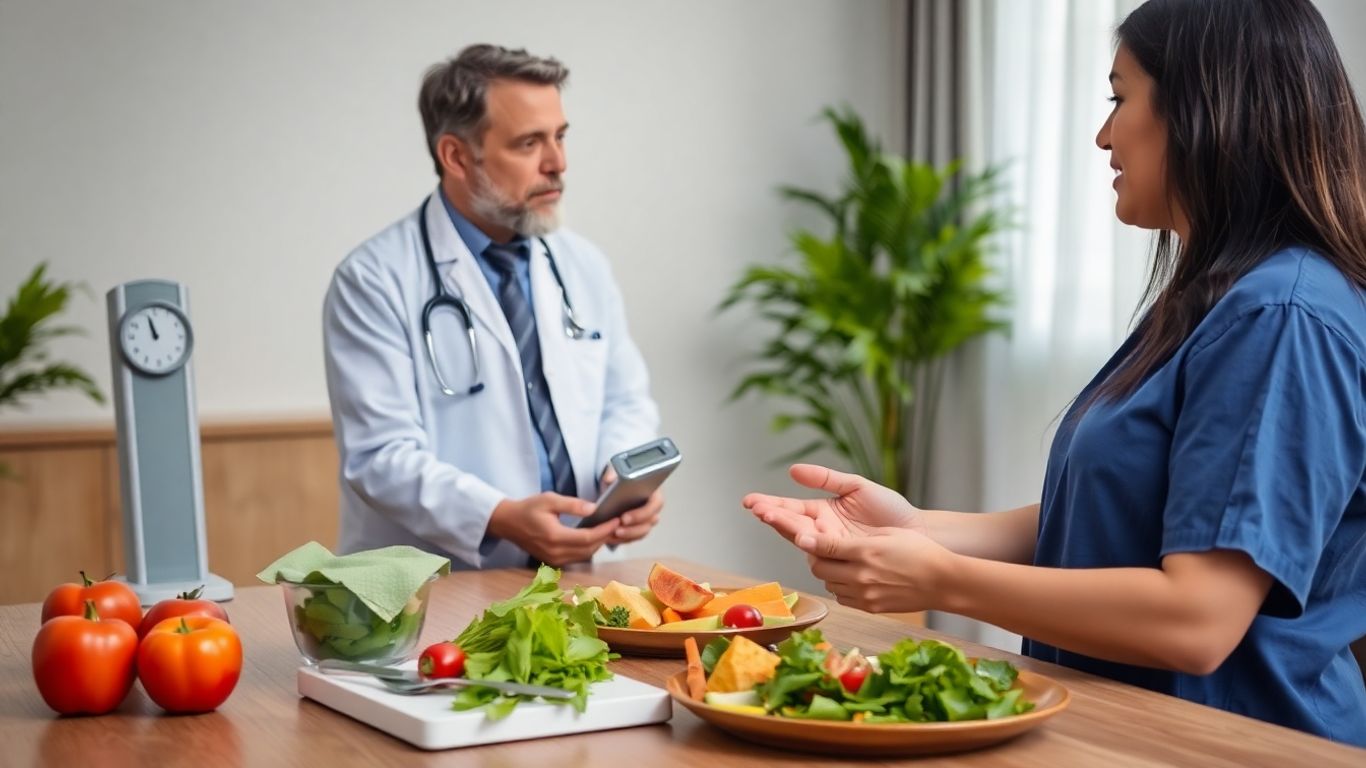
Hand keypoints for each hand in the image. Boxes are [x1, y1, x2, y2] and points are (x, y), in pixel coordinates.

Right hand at [487, 492, 618, 565]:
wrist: (508, 523)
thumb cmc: (528, 509)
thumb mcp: (549, 500)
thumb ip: (572, 505)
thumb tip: (594, 509)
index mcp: (555, 537)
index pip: (588, 538)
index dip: (605, 530)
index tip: (616, 520)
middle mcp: (555, 552)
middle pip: (589, 549)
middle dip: (605, 537)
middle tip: (618, 524)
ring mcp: (554, 559)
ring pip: (585, 555)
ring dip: (598, 544)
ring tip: (609, 530)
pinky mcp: (554, 561)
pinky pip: (577, 557)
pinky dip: (588, 548)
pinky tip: (594, 537)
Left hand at [599, 466, 661, 544]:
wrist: (614, 488)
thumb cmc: (620, 479)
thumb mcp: (615, 472)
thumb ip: (613, 473)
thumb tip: (610, 479)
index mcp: (654, 492)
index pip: (655, 504)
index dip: (642, 513)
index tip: (624, 517)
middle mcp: (653, 508)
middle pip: (650, 522)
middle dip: (633, 528)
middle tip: (617, 529)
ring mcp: (646, 520)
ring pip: (642, 532)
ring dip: (628, 535)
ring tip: (612, 534)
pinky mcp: (637, 528)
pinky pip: (633, 538)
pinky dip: (622, 539)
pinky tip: (610, 538)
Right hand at [742, 464, 924, 546]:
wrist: (918, 533)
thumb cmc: (890, 509)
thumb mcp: (857, 486)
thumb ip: (826, 478)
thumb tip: (794, 471)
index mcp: (821, 512)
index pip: (790, 509)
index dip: (770, 505)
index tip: (751, 501)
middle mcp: (822, 532)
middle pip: (790, 526)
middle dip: (772, 516)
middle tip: (757, 509)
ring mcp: (832, 548)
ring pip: (802, 541)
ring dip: (786, 529)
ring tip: (771, 516)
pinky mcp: (844, 562)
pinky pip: (823, 559)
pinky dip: (811, 550)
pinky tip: (800, 539)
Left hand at [797, 527, 953, 613]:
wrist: (943, 582)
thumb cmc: (920, 551)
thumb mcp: (889, 533)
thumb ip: (858, 537)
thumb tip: (832, 537)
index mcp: (865, 552)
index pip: (824, 547)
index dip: (808, 541)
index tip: (799, 536)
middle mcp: (861, 575)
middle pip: (819, 569)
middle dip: (816, 559)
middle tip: (822, 551)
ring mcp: (865, 595)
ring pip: (828, 585)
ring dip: (829, 574)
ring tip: (840, 565)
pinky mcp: (870, 608)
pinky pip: (843, 598)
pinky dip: (841, 589)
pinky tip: (853, 579)